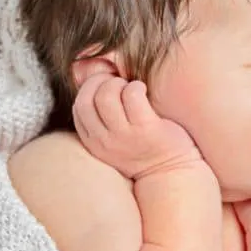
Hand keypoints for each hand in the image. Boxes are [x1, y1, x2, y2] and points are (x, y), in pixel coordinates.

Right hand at [72, 74, 203, 179]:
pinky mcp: (145, 129)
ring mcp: (125, 136)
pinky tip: (144, 91)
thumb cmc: (143, 149)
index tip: (106, 86)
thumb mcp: (113, 141)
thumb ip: (102, 120)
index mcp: (93, 143)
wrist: (171, 172)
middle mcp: (105, 141)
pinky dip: (137, 87)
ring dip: (119, 84)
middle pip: (87, 98)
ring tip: (132, 89)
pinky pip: (132, 95)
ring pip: (106, 95)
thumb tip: (96, 78)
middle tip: (119, 84)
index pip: (78, 107)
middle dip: (100, 82)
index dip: (89, 88)